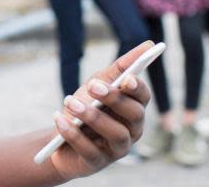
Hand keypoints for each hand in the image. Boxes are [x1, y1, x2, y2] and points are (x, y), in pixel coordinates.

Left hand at [47, 42, 152, 180]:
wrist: (60, 139)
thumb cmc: (86, 107)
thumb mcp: (98, 85)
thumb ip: (120, 67)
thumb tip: (148, 44)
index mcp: (134, 109)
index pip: (143, 98)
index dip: (138, 88)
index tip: (126, 78)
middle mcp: (131, 131)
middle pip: (134, 115)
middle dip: (114, 99)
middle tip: (93, 86)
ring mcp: (116, 149)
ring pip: (115, 134)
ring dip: (93, 117)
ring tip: (71, 103)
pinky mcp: (97, 163)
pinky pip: (89, 150)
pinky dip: (73, 134)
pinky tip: (60, 119)